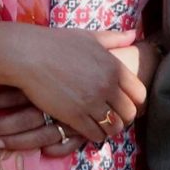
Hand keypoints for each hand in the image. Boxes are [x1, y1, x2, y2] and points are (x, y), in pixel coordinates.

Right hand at [0, 43, 157, 149]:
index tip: (125, 102)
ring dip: (110, 128)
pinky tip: (88, 128)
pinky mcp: (75, 116)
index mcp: (114, 66)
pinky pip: (96, 135)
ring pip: (114, 127)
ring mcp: (92, 102)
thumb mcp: (89, 37)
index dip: (134, 101)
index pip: (140, 94)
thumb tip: (133, 35)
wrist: (29, 55)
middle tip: (113, 116)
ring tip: (102, 124)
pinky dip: (95, 135)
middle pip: (130, 113)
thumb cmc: (58, 42)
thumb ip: (114, 38)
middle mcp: (107, 86)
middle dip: (123, 117)